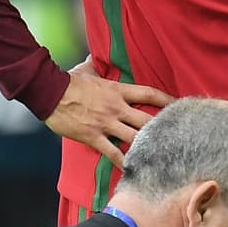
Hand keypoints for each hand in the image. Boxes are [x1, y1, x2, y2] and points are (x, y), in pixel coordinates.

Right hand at [46, 59, 174, 171]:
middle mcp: (116, 108)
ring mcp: (106, 124)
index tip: (179, 105)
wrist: (48, 92)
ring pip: (134, 138)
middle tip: (177, 138)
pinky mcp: (94, 137)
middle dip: (163, 129)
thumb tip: (94, 55)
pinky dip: (124, 163)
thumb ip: (95, 65)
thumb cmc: (67, 80)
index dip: (167, 100)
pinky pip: (113, 153)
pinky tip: (135, 171)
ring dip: (148, 148)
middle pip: (148, 120)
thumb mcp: (86, 69)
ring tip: (162, 157)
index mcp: (118, 90)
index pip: (149, 93)